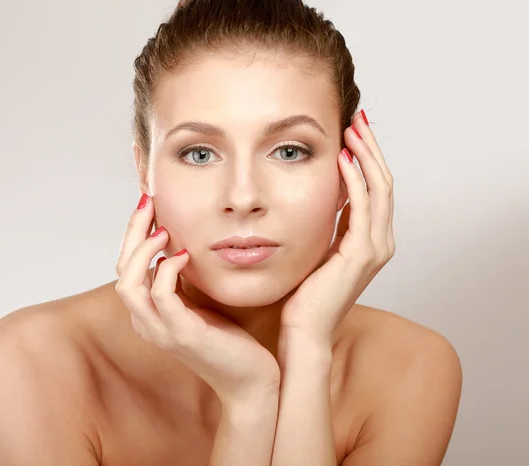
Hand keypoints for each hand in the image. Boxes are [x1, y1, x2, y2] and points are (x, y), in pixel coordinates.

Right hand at [114, 195, 279, 403]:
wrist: (249, 380)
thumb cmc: (226, 340)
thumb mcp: (197, 303)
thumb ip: (180, 281)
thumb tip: (176, 245)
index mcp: (148, 314)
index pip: (125, 268)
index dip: (132, 234)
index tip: (148, 204)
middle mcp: (147, 323)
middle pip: (121, 270)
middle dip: (132, 232)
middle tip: (148, 203)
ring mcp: (161, 330)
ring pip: (130, 284)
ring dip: (143, 251)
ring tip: (163, 229)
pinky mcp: (182, 334)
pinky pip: (162, 295)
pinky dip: (167, 270)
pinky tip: (185, 255)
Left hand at [280, 111, 394, 347]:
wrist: (305, 330)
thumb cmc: (306, 294)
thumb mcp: (319, 248)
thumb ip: (329, 225)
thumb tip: (321, 195)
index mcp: (370, 239)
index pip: (375, 188)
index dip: (367, 157)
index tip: (352, 131)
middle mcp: (380, 241)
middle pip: (383, 182)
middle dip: (371, 148)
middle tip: (356, 118)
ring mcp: (375, 248)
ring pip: (379, 189)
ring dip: (366, 155)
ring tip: (352, 128)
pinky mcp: (362, 254)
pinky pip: (363, 207)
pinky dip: (355, 179)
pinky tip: (343, 158)